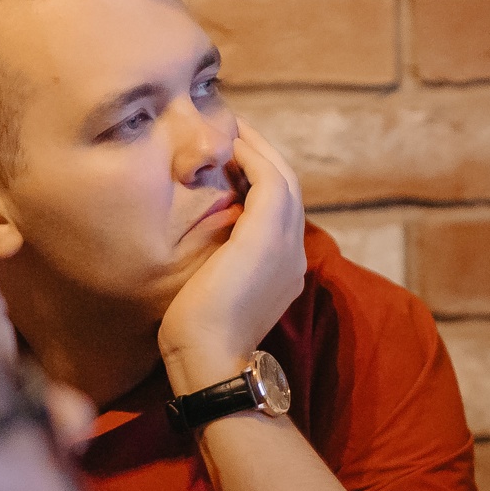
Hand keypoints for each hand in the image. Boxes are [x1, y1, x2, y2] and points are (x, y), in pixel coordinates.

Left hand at [159, 121, 308, 391]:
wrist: (209, 360)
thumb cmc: (196, 337)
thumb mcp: (210, 292)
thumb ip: (216, 264)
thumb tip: (197, 244)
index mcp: (283, 270)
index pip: (277, 213)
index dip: (257, 182)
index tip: (229, 163)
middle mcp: (293, 254)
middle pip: (287, 188)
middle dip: (262, 156)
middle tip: (234, 132)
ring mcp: (287, 245)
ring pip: (284, 178)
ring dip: (259, 149)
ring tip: (233, 129)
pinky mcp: (269, 236)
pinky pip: (271, 180)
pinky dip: (254, 157)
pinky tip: (231, 146)